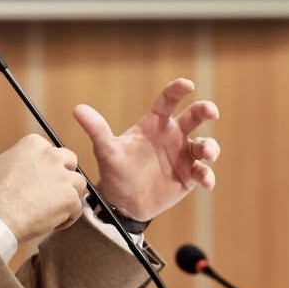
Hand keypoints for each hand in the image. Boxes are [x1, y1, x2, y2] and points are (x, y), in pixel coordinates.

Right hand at [0, 130, 86, 241]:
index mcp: (33, 144)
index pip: (51, 152)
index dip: (44, 169)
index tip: (32, 182)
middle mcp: (51, 155)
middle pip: (69, 162)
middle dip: (61, 177)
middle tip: (45, 195)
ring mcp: (63, 176)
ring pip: (77, 184)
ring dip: (67, 196)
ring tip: (49, 209)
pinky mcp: (70, 198)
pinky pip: (78, 206)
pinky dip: (69, 216)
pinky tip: (52, 221)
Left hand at [74, 78, 219, 221]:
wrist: (123, 203)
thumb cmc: (115, 172)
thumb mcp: (106, 151)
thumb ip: (97, 130)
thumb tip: (77, 109)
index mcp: (154, 124)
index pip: (168, 101)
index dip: (177, 90)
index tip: (187, 84)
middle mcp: (172, 136)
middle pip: (194, 117)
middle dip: (204, 110)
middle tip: (211, 111)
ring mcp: (183, 156)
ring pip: (204, 145)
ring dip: (210, 147)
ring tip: (206, 153)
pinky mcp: (189, 176)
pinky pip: (203, 173)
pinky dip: (207, 176)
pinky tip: (205, 181)